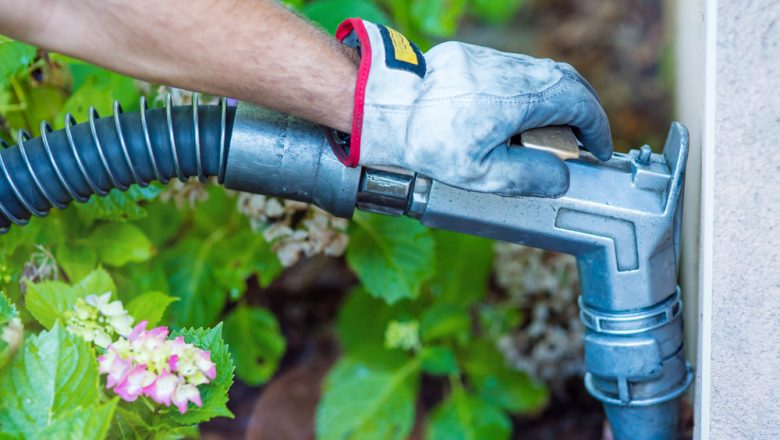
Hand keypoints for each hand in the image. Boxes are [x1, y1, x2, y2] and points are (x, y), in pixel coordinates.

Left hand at [333, 19, 612, 196]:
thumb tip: (561, 177)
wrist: (385, 109)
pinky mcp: (470, 57)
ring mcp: (490, 60)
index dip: (596, 129)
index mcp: (520, 98)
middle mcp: (510, 71)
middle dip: (581, 112)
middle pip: (565, 82)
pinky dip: (526, 92)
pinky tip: (516, 117)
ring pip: (539, 74)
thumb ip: (528, 177)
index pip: (578, 104)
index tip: (598, 150)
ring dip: (554, 101)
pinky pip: (512, 72)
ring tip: (549, 134)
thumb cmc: (429, 144)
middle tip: (581, 142)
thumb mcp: (481, 174)